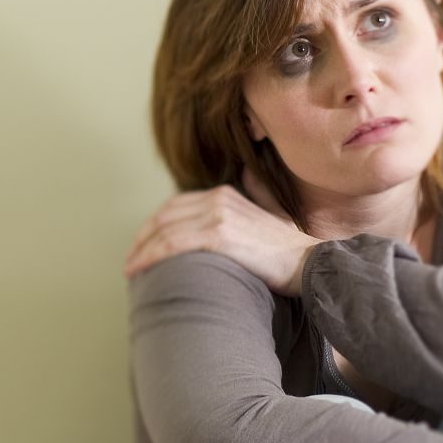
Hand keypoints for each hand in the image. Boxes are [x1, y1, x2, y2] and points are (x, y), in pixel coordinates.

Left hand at [123, 169, 321, 294]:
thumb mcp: (274, 214)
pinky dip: (149, 255)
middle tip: (131, 260)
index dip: (155, 225)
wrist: (311, 264)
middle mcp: (219, 200)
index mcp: (227, 195)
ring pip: (163, 229)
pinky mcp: (218, 236)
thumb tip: (249, 173)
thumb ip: (258, 194)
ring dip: (140, 249)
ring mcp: (218, 216)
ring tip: (131, 269)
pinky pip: (171, 243)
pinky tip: (138, 269)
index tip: (144, 245)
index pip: (177, 205)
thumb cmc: (292, 251)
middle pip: (165, 215)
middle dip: (142, 237)